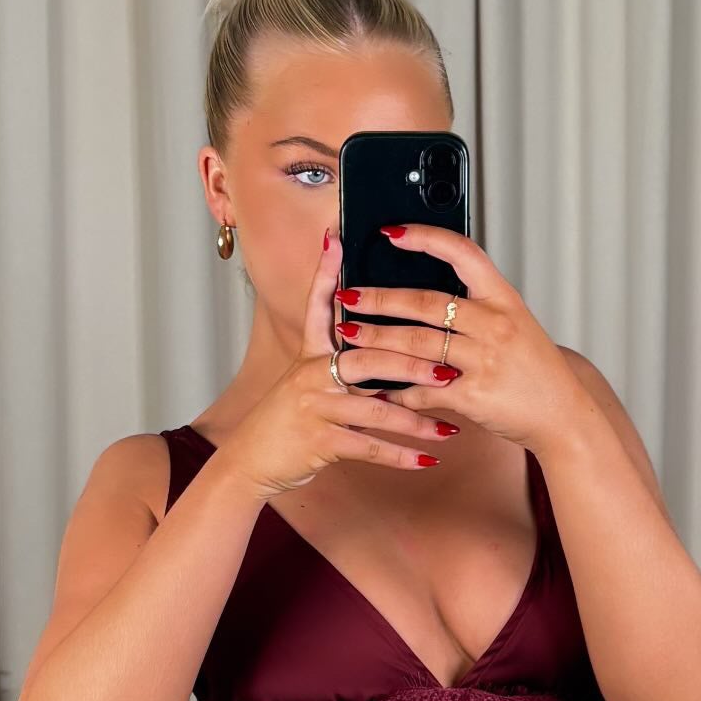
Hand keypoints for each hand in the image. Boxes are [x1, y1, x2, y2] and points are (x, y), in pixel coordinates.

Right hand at [219, 230, 463, 501]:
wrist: (251, 459)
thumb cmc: (287, 421)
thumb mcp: (303, 381)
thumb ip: (335, 360)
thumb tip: (373, 344)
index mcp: (309, 355)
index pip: (318, 306)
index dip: (326, 273)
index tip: (338, 241)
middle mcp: (310, 375)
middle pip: (368, 359)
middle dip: (412, 365)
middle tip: (449, 370)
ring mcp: (314, 407)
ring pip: (376, 409)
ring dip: (417, 421)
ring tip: (448, 426)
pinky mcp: (319, 441)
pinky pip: (369, 447)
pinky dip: (401, 456)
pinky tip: (427, 460)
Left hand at [337, 224, 573, 454]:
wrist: (563, 415)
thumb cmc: (536, 370)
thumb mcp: (515, 324)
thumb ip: (477, 308)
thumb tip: (426, 297)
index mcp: (503, 299)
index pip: (462, 253)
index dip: (425, 238)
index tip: (392, 233)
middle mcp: (495, 324)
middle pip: (425, 302)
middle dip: (379, 299)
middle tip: (349, 295)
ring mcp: (485, 360)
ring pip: (416, 344)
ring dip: (376, 340)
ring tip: (348, 336)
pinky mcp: (475, 395)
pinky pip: (423, 390)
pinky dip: (396, 391)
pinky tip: (376, 388)